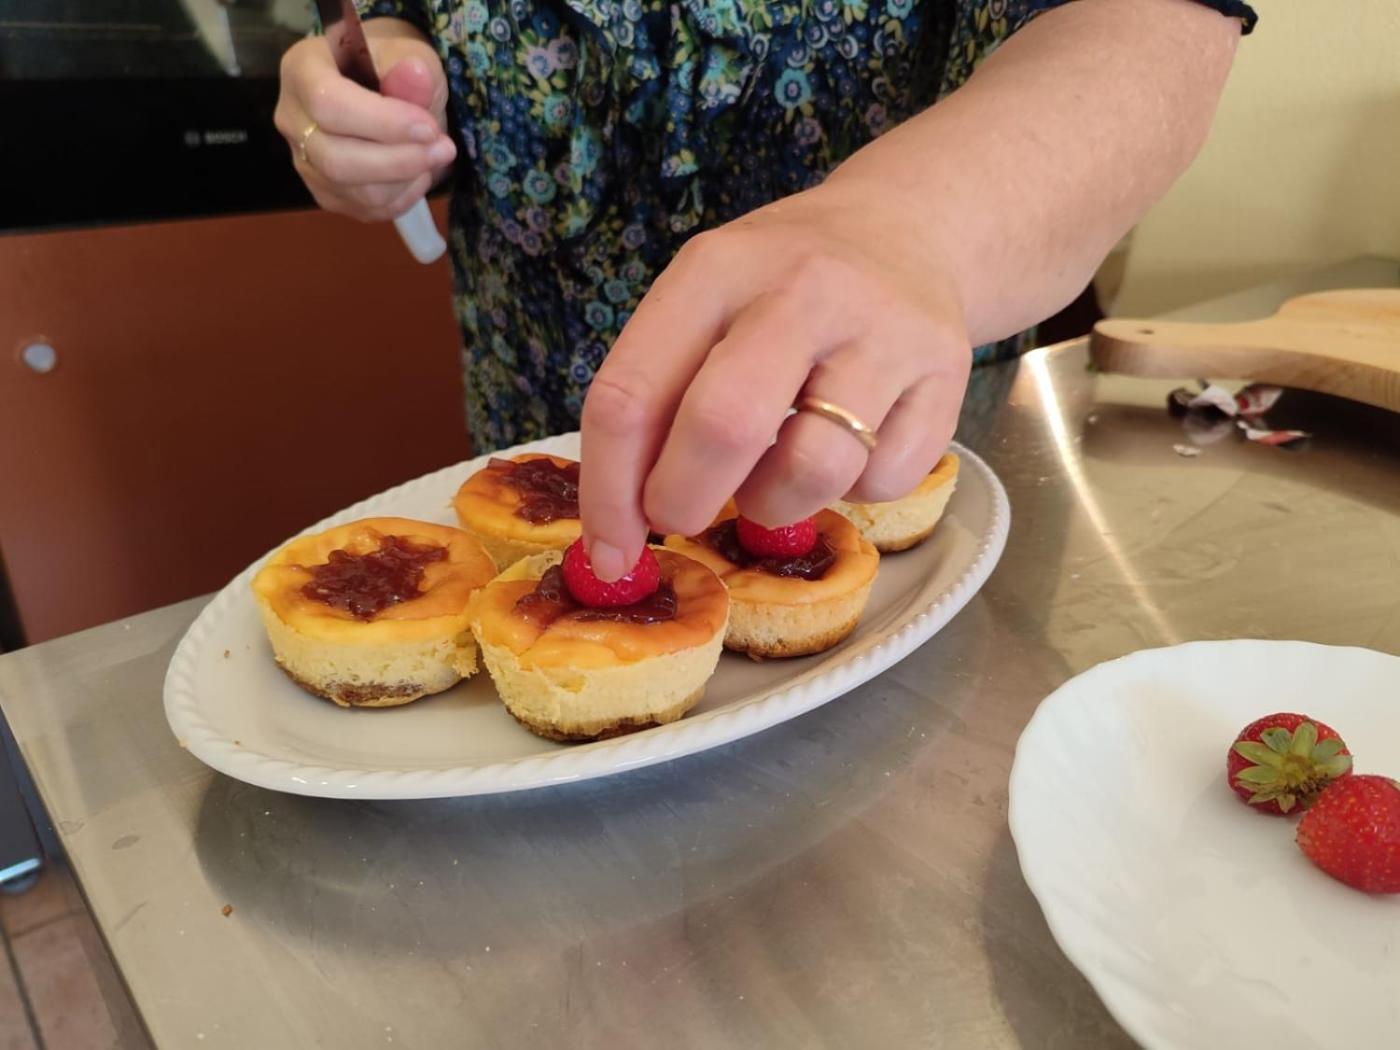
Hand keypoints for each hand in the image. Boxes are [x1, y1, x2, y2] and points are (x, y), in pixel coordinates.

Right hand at [274, 20, 455, 222]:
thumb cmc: (392, 66)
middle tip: (444, 149)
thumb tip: (415, 75)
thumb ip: (408, 64)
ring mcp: (305, 162)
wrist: (385, 89)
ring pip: (356, 192)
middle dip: (400, 162)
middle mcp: (292, 120)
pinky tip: (416, 173)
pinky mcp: (326, 193)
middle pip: (336, 160)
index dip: (382, 123)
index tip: (429, 128)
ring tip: (433, 155)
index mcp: (301, 71)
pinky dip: (402, 197)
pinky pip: (366, 210)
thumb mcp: (405, 52)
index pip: (328, 105)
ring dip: (407, 180)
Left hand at [578, 181, 971, 579]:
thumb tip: (624, 522)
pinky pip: (884, 482)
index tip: (608, 550)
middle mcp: (803, 289)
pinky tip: (847, 449)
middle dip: (683, 501)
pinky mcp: (946, 374)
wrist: (907, 229)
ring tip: (770, 476)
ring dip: (772, 504)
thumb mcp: (705, 301)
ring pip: (812, 468)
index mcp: (716, 269)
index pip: (632, 394)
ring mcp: (883, 331)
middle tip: (680, 518)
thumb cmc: (780, 285)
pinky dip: (854, 491)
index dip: (609, 492)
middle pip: (723, 426)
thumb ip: (659, 393)